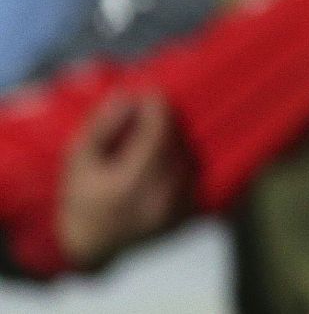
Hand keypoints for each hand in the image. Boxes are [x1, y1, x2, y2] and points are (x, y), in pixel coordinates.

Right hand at [56, 91, 193, 267]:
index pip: (157, 134)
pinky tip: (169, 155)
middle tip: (153, 109)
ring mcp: (177, 211)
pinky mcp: (188, 217)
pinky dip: (187, 161)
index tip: (149, 93)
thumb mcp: (78, 159)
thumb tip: (129, 97)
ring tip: (158, 134)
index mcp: (130, 185)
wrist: (89, 246)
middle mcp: (160, 199)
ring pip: (191, 159)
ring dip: (178, 141)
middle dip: (167, 123)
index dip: (156, 108)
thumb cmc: (80, 198)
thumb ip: (102, 126)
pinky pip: (198, 177)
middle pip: (178, 144)